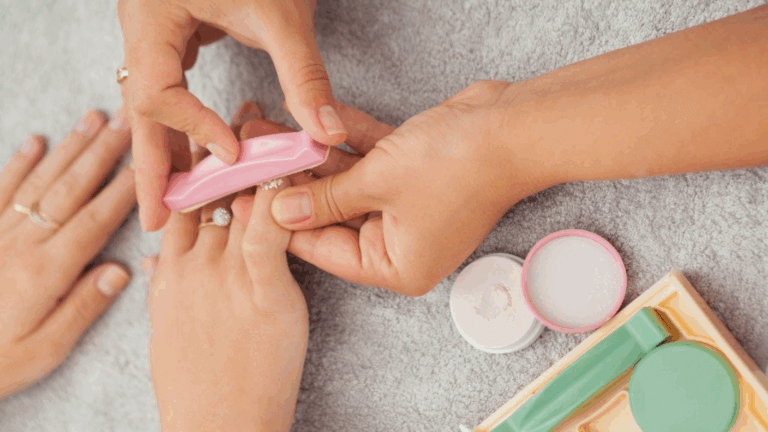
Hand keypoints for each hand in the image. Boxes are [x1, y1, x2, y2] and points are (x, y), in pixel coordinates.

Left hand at [0, 109, 134, 397]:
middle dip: (103, 153)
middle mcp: (22, 244)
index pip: (95, 221)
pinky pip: (0, 191)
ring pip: (40, 182)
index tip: (149, 164)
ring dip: (69, 148)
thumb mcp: (45, 350)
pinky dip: (18, 164)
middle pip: (70, 189)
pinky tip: (36, 142)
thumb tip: (121, 271)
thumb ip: (83, 308)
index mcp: (45, 272)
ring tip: (93, 119)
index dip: (125, 190)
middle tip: (127, 122)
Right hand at [117, 0, 347, 230]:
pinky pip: (169, 88)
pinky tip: (198, 154)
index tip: (232, 158)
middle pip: (140, 110)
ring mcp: (154, 30)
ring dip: (166, 150)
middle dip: (151, 167)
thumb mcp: (283, 14)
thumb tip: (325, 135)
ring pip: (152, 103)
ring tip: (177, 201)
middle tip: (158, 221)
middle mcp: (142, 26)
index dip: (194, 130)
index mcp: (151, 17)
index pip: (159, 92)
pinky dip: (183, 124)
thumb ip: (304, 76)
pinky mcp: (174, 32)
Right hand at [145, 103, 309, 431]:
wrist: (217, 428)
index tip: (209, 141)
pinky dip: (284, 196)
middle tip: (248, 116)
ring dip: (262, 163)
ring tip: (280, 132)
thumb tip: (162, 260)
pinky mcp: (261, 290)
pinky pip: (270, 227)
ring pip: (240, 199)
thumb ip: (170, 285)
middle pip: (207, 189)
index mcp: (170, 270)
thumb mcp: (170, 327)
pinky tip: (298, 174)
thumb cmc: (201, 385)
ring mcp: (224, 275)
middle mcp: (191, 264)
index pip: (178, 201)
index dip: (196, 167)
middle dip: (228, 150)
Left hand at [268, 81, 560, 294]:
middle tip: (256, 161)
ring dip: (316, 158)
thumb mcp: (377, 185)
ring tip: (274, 133)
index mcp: (397, 265)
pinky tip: (314, 122)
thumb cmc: (459, 168)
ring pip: (349, 184)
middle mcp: (402, 241)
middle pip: (333, 215)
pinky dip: (348, 143)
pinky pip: (371, 161)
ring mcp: (409, 206)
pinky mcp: (414, 174)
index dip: (282, 224)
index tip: (248, 201)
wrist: (514, 127)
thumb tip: (281, 210)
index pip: (325, 249)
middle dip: (296, 182)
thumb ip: (325, 200)